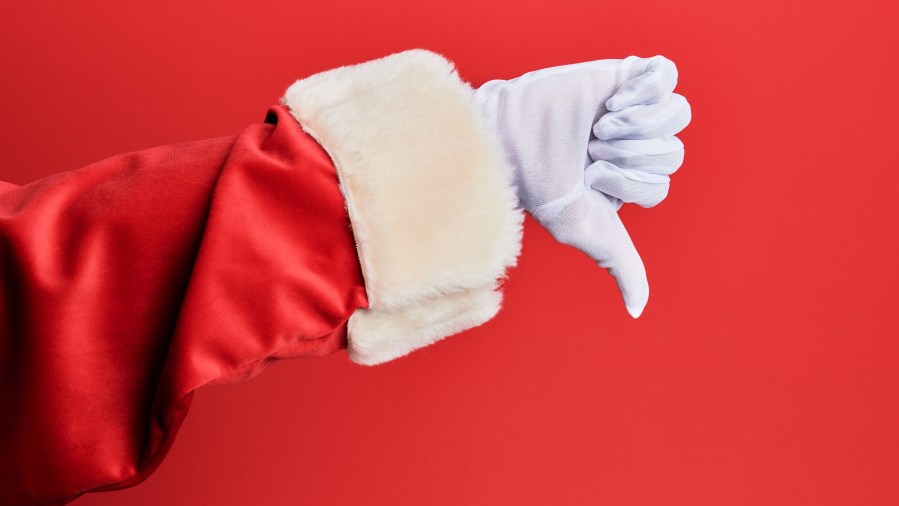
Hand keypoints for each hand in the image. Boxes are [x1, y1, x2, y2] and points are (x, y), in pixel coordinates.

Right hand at [475, 55, 690, 316]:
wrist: (514, 137)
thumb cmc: (542, 187)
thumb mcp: (586, 232)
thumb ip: (621, 265)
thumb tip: (639, 311)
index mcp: (629, 178)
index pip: (660, 184)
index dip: (629, 183)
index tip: (589, 177)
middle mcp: (634, 144)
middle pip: (672, 152)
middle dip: (628, 157)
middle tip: (590, 149)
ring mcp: (634, 105)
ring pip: (676, 115)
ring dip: (635, 126)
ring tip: (598, 124)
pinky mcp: (627, 72)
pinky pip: (666, 75)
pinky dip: (643, 91)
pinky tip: (613, 99)